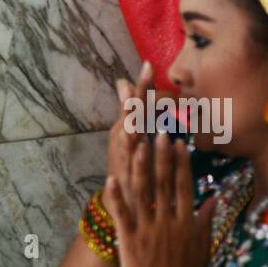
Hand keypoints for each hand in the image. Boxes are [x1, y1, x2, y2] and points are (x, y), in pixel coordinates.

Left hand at [103, 131, 214, 266]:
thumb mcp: (203, 250)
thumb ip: (206, 222)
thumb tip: (215, 199)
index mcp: (186, 224)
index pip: (185, 187)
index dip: (181, 163)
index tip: (178, 142)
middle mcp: (168, 223)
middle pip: (164, 183)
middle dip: (160, 156)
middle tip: (158, 131)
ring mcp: (148, 230)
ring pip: (143, 193)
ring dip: (139, 168)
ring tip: (136, 145)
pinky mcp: (129, 241)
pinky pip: (121, 215)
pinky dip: (115, 197)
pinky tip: (109, 179)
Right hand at [107, 59, 152, 183]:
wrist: (118, 202)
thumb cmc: (127, 167)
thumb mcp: (126, 137)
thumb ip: (128, 112)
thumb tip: (124, 82)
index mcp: (127, 128)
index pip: (136, 104)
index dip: (142, 85)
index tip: (149, 64)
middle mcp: (123, 139)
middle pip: (131, 114)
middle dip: (137, 93)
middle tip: (145, 73)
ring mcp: (122, 156)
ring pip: (127, 134)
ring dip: (129, 118)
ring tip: (134, 99)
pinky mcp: (124, 174)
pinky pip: (128, 160)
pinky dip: (129, 150)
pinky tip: (136, 139)